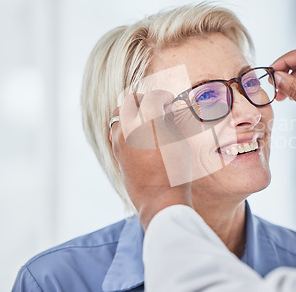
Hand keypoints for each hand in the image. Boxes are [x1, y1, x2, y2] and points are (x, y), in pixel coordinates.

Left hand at [110, 91, 192, 230]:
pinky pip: (116, 130)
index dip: (164, 96)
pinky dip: (126, 126)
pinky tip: (139, 135)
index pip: (153, 96)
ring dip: (131, 112)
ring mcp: (119, 139)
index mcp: (147, 120)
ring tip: (145, 121)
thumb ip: (170, 122)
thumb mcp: (179, 142)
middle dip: (145, 100)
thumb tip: (165, 112)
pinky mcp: (116, 152)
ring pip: (118, 113)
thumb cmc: (175, 172)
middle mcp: (129, 126)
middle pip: (130, 100)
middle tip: (157, 107)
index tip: (170, 101)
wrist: (160, 199)